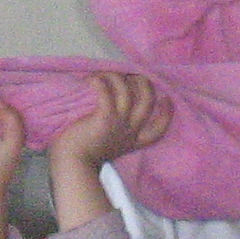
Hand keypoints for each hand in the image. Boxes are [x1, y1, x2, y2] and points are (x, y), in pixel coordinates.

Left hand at [51, 73, 170, 171]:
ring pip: (127, 92)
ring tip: (104, 74)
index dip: (166, 112)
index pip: (159, 129)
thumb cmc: (85, 154)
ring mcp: (119, 125)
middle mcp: (130, 132)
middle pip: (147, 102)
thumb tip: (112, 107)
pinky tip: (91, 80)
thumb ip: (116, 132)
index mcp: (133, 140)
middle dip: (143, 83)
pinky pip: (107, 94)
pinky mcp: (104, 120)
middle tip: (131, 74)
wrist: (73, 165)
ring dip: (117, 78)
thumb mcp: (109, 145)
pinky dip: (100, 82)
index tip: (166, 98)